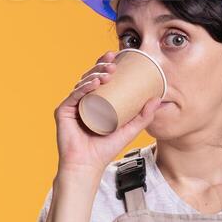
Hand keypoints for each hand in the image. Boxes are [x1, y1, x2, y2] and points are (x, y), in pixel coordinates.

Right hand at [55, 50, 162, 179]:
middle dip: (101, 65)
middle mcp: (81, 100)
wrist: (88, 166)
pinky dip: (83, 88)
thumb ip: (143, 116)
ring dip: (94, 74)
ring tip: (108, 73)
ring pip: (82, 83)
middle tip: (114, 62)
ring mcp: (71, 105)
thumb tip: (158, 99)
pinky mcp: (62, 112)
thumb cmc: (105, 149)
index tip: (117, 55)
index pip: (99, 77)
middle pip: (90, 76)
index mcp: (94, 101)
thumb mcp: (129, 130)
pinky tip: (94, 84)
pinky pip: (73, 96)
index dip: (106, 64)